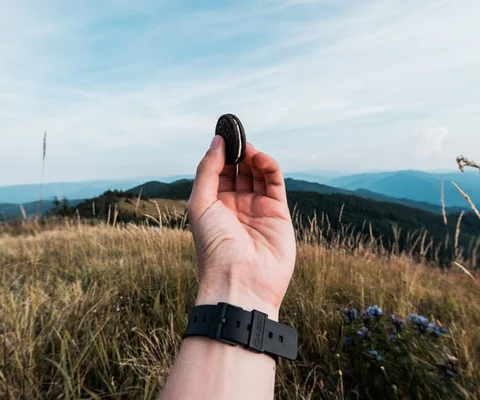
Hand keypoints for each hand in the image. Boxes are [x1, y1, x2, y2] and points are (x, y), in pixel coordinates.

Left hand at [187, 136, 295, 319]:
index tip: (222, 132)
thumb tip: (217, 141)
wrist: (241, 282)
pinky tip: (259, 157)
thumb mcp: (201, 204)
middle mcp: (236, 206)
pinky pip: (274, 183)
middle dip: (238, 152)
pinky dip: (268, 166)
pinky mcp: (278, 213)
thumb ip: (208, 170)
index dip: (220, 152)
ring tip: (247, 146)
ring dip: (252, 157)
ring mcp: (258, 209)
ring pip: (257, 173)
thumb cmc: (214, 247)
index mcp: (214, 206)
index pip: (218, 172)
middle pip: (239, 170)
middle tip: (237, 133)